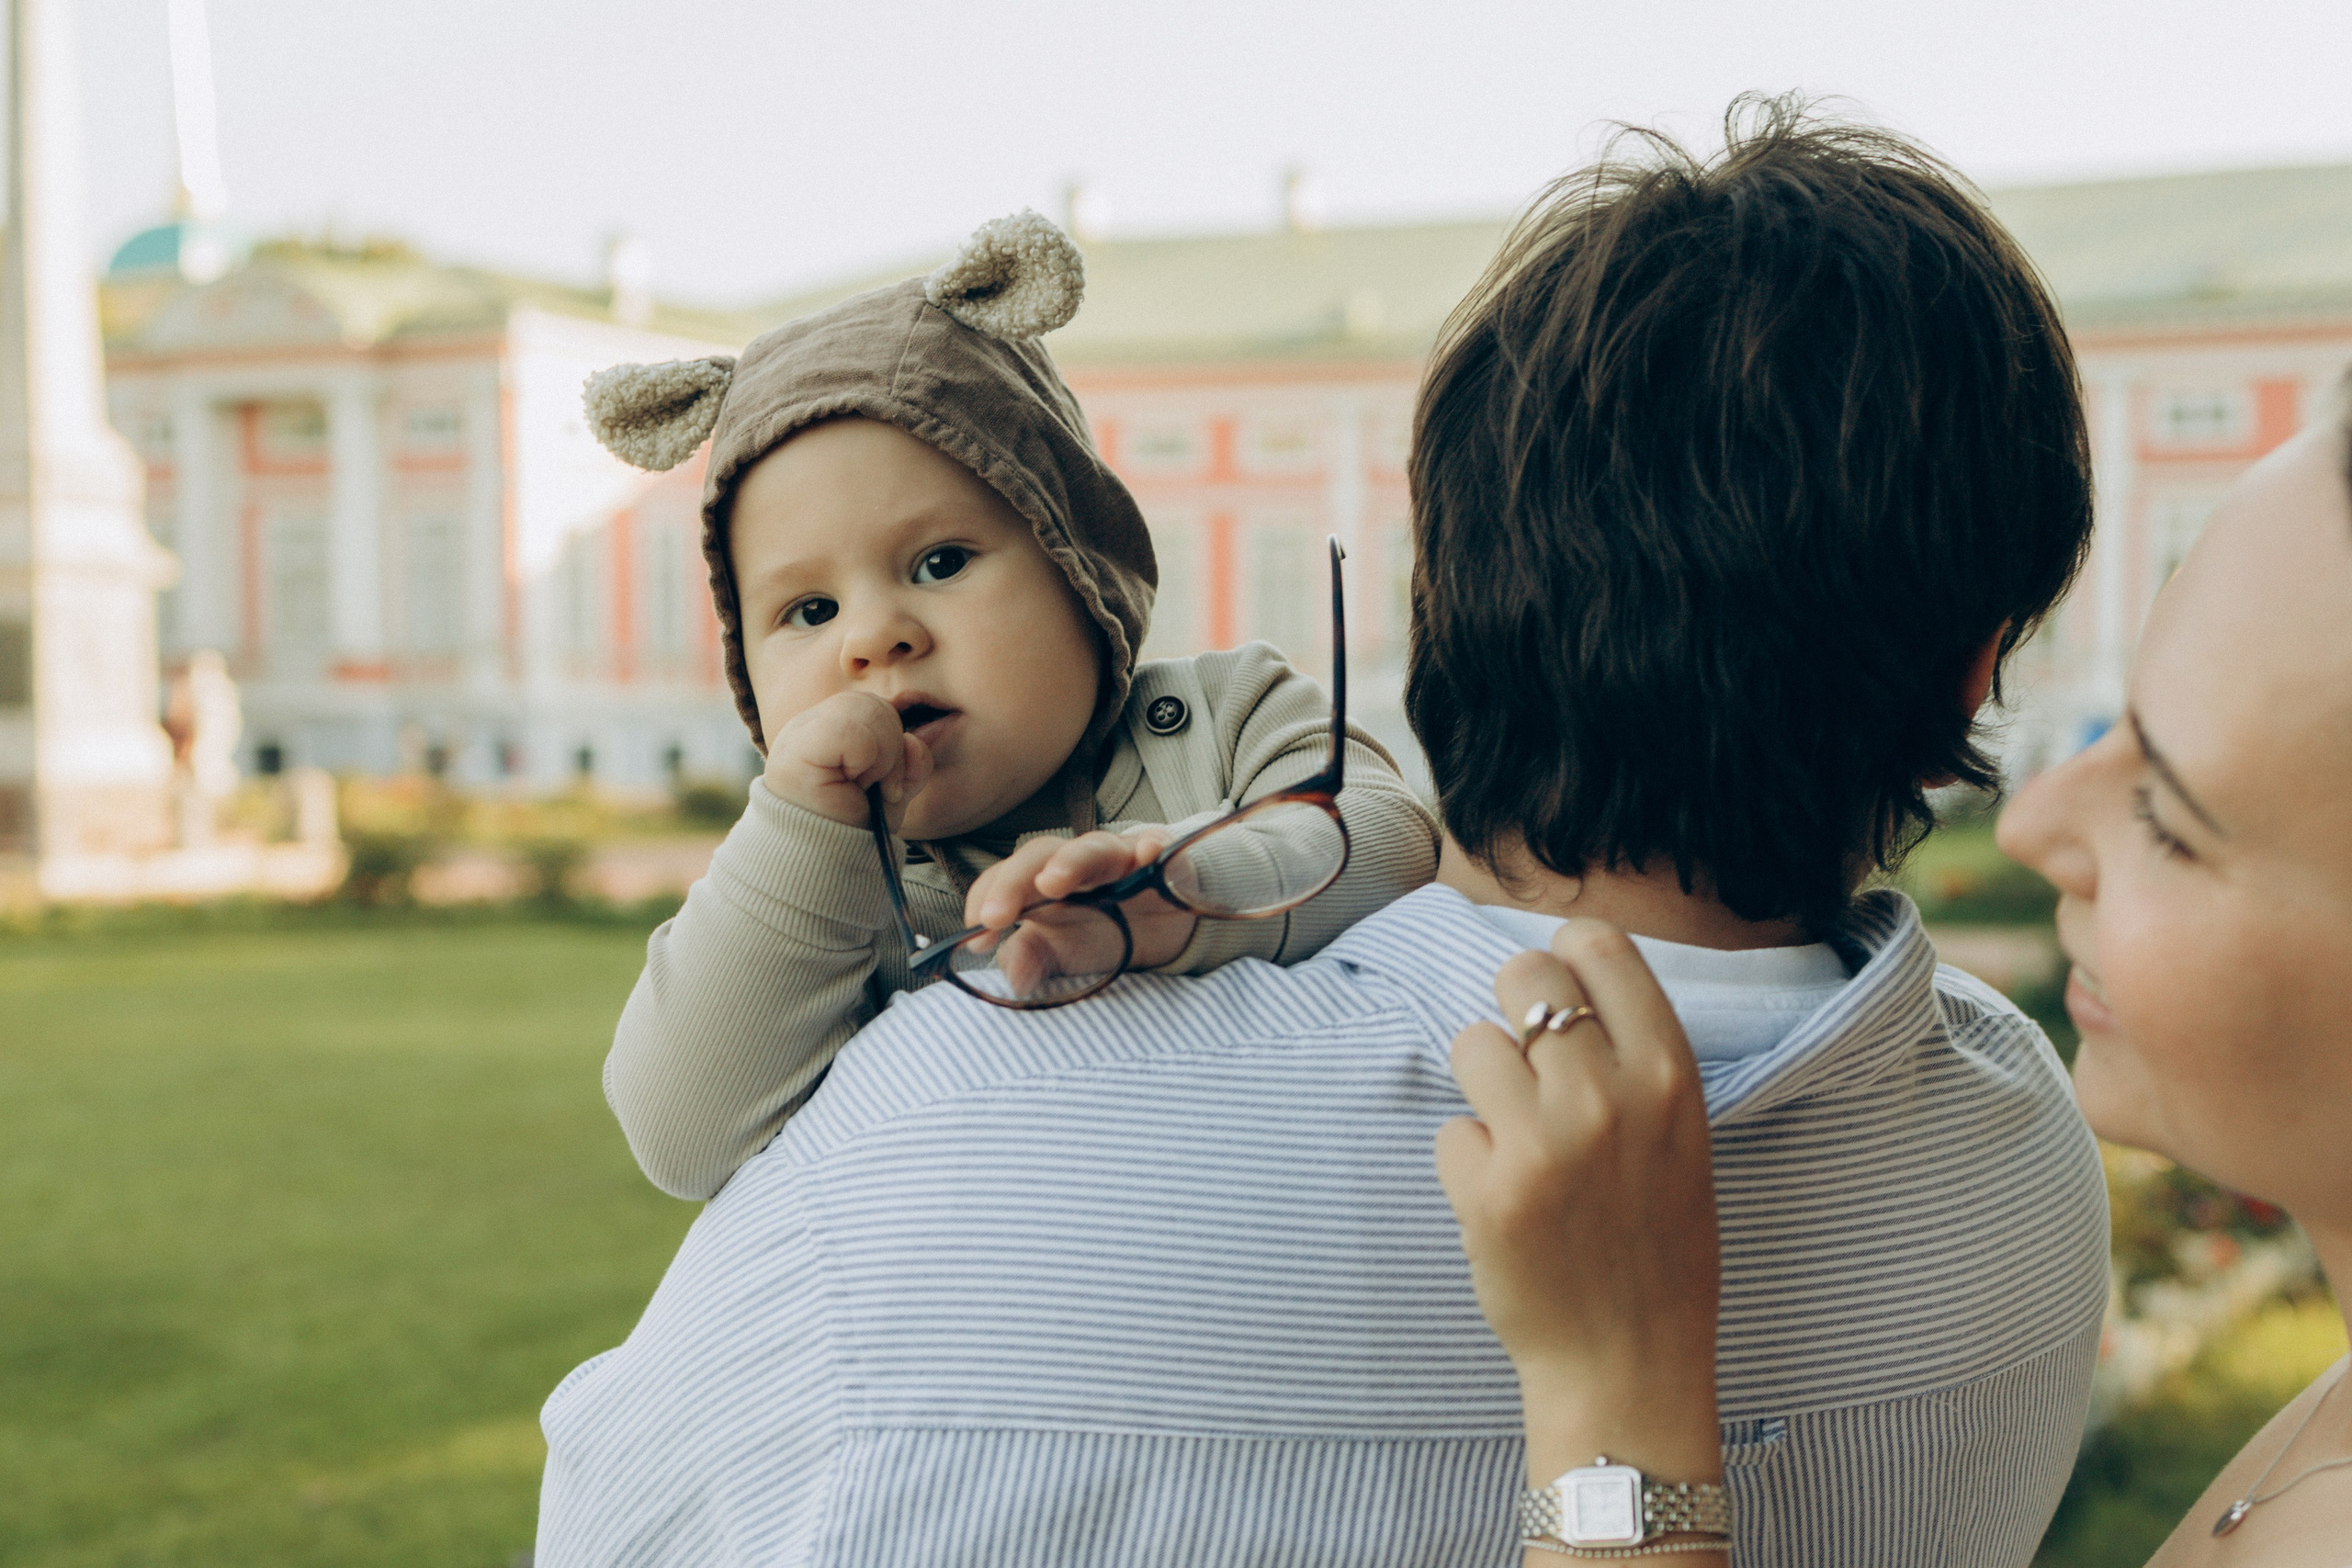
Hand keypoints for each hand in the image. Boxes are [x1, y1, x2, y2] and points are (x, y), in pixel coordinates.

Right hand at [762, 691, 933, 828]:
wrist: (820, 867)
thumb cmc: (850, 832)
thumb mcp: (891, 795)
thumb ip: (909, 765)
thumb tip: (913, 742)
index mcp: (829, 730)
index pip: (876, 709)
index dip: (893, 744)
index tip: (883, 786)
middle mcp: (810, 725)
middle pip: (875, 704)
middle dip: (892, 749)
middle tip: (874, 788)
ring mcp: (800, 733)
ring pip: (868, 709)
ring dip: (882, 756)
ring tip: (861, 787)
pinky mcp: (796, 748)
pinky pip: (852, 730)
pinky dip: (865, 759)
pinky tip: (850, 785)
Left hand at [964, 830, 1200, 969]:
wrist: (1162, 925)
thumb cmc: (1101, 929)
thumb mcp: (1061, 952)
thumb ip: (1031, 958)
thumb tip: (1013, 977)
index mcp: (1044, 881)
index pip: (1006, 876)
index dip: (986, 898)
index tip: (977, 935)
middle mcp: (1077, 862)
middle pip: (1041, 855)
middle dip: (1015, 882)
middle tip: (997, 915)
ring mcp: (1120, 856)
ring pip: (1093, 848)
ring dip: (1072, 861)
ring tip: (1052, 881)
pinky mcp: (1163, 859)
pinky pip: (1157, 846)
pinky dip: (1152, 846)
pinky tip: (1149, 853)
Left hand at [1434, 919, 1723, 1487]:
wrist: (1629, 1361)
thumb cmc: (1655, 1245)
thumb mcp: (1680, 1138)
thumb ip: (1632, 1059)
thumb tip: (1565, 974)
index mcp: (1668, 1076)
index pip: (1600, 947)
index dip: (1567, 960)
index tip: (1560, 992)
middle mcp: (1609, 1096)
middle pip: (1524, 977)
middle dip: (1513, 1011)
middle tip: (1527, 1066)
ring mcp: (1545, 1141)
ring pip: (1472, 1043)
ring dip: (1482, 1088)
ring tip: (1518, 1142)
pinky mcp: (1489, 1189)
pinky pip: (1450, 1130)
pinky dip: (1467, 1163)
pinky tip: (1505, 1203)